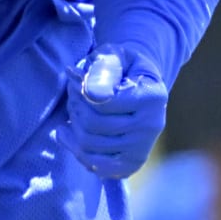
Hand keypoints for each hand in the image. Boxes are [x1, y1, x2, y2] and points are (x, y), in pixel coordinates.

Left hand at [63, 44, 168, 179]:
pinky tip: (67, 133)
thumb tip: (90, 91)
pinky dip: (75, 149)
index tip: (74, 78)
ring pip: (90, 145)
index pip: (103, 102)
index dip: (80, 90)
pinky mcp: (131, 163)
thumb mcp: (115, 54)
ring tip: (73, 108)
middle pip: (94, 125)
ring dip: (72, 125)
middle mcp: (152, 125)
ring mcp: (143, 148)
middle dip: (75, 106)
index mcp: (152, 96)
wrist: (139, 84)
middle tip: (71, 92)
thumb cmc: (123, 66)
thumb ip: (104, 66)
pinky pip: (95, 165)